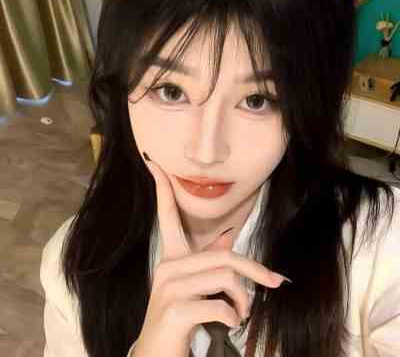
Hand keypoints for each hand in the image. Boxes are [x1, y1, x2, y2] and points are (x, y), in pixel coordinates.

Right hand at [133, 153, 289, 356]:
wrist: (157, 354)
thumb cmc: (179, 317)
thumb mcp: (194, 286)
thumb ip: (210, 259)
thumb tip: (228, 235)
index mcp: (172, 257)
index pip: (166, 215)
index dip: (162, 189)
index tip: (154, 163)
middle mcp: (167, 266)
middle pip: (222, 255)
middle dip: (254, 268)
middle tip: (275, 282)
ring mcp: (168, 287)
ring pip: (224, 277)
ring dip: (243, 300)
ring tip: (241, 313)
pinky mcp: (174, 309)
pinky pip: (219, 305)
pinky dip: (233, 317)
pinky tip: (228, 324)